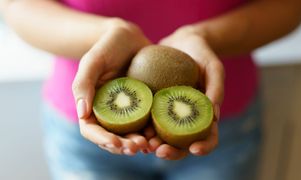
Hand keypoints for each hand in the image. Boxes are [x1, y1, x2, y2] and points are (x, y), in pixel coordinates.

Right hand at [72, 18, 150, 154]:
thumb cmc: (108, 47)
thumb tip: (82, 113)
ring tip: (151, 145)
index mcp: (92, 106)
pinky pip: (148, 124)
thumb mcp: (93, 61)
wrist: (130, 39)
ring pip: (131, 135)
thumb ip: (83, 84)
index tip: (116, 143)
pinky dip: (154, 132)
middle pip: (113, 138)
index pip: (92, 131)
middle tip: (139, 147)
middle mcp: (110, 113)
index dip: (103, 140)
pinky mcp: (145, 107)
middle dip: (124, 147)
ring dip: (140, 144)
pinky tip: (162, 134)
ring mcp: (128, 112)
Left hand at [148, 25, 223, 159]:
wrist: (182, 42)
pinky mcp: (155, 106)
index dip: (204, 146)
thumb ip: (216, 88)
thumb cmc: (202, 55)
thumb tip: (215, 116)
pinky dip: (142, 128)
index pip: (209, 137)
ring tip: (144, 145)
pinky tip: (133, 128)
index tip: (194, 149)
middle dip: (173, 152)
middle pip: (183, 144)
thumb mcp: (213, 67)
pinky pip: (148, 120)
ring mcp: (170, 114)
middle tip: (160, 151)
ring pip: (163, 137)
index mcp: (205, 116)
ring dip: (154, 144)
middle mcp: (187, 119)